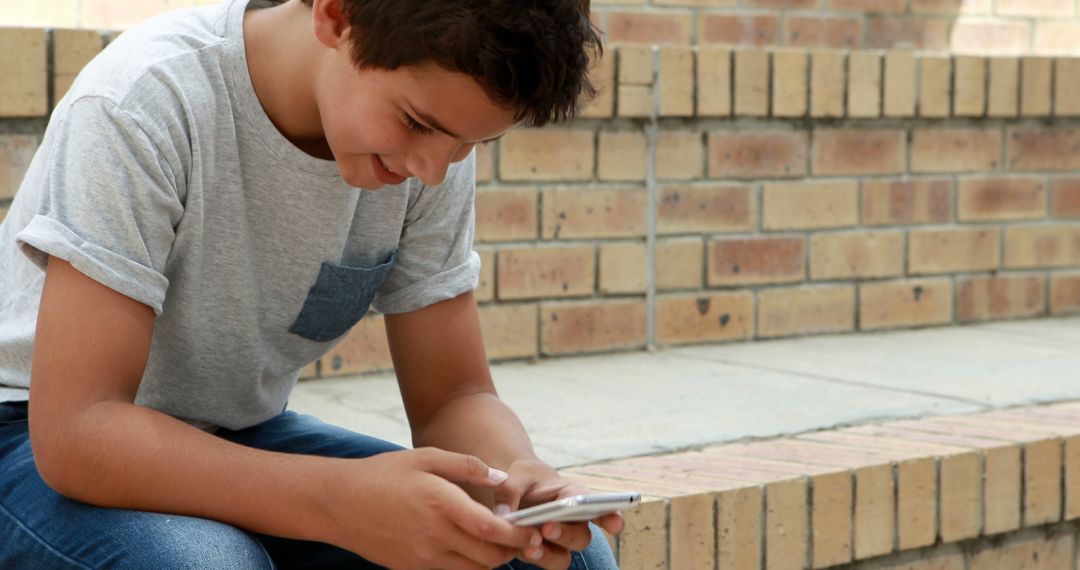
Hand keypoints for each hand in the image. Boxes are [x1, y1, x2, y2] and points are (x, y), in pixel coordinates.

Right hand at [324, 447, 542, 569]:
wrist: (338, 503)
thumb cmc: (383, 474)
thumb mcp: (425, 457)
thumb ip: (466, 466)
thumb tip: (500, 477)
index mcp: (441, 504)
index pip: (491, 530)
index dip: (519, 535)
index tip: (535, 531)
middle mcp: (434, 536)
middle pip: (489, 556)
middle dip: (512, 550)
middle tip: (525, 538)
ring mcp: (423, 557)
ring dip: (492, 560)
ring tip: (500, 542)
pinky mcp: (412, 569)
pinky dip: (469, 564)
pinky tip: (471, 546)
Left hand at [492, 459, 624, 568]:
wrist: (516, 491)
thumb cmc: (525, 479)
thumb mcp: (517, 475)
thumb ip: (510, 490)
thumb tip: (503, 515)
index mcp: (573, 494)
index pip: (597, 505)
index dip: (611, 515)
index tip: (616, 524)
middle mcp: (573, 521)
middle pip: (581, 536)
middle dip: (567, 534)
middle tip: (548, 527)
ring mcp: (561, 541)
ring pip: (566, 555)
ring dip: (550, 553)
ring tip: (530, 547)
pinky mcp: (546, 553)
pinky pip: (550, 563)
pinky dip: (538, 558)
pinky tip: (524, 550)